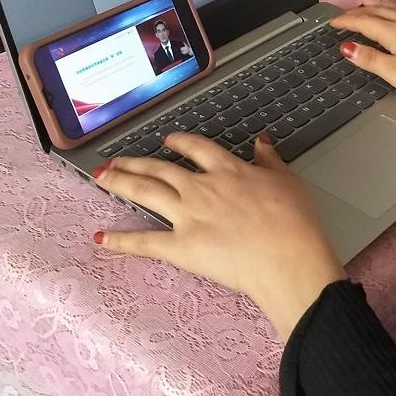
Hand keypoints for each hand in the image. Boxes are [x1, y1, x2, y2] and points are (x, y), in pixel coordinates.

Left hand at [91, 133, 345, 339]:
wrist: (287, 256)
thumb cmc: (294, 221)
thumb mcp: (287, 179)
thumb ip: (268, 159)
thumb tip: (261, 141)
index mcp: (228, 170)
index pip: (197, 148)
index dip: (179, 142)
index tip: (168, 139)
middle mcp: (202, 188)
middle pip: (161, 168)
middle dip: (136, 162)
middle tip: (115, 159)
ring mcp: (188, 216)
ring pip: (147, 192)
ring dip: (121, 182)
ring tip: (101, 176)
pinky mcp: (181, 248)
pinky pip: (145, 242)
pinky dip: (122, 240)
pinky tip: (102, 237)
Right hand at [331, 0, 395, 117]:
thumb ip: (372, 60)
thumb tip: (347, 48)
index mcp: (394, 33)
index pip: (363, 23)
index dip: (346, 21)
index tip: (331, 22)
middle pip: (377, 13)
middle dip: (357, 12)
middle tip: (344, 14)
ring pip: (394, 10)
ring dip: (376, 6)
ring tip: (366, 3)